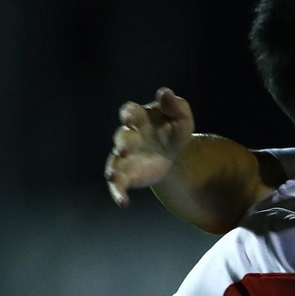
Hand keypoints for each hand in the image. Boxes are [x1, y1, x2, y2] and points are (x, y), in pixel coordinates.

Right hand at [105, 88, 195, 205]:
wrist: (174, 154)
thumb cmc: (173, 130)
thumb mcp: (181, 117)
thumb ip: (175, 105)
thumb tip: (166, 93)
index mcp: (140, 118)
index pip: (130, 112)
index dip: (128, 114)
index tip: (131, 118)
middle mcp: (128, 136)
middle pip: (121, 137)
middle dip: (123, 142)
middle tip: (126, 148)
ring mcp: (125, 157)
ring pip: (114, 163)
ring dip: (113, 170)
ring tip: (113, 177)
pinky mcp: (127, 174)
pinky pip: (118, 184)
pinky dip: (118, 192)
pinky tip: (123, 202)